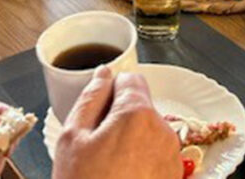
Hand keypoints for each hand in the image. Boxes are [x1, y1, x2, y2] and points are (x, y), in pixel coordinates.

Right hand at [52, 67, 180, 178]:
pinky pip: (157, 157)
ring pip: (149, 133)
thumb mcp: (73, 138)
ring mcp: (172, 158)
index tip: (98, 112)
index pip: (130, 79)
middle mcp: (163, 132)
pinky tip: (122, 178)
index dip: (110, 92)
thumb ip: (90, 97)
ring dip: (132, 141)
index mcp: (138, 114)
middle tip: (96, 146)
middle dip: (120, 118)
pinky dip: (142, 162)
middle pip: (142, 107)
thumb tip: (103, 75)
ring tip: (108, 168)